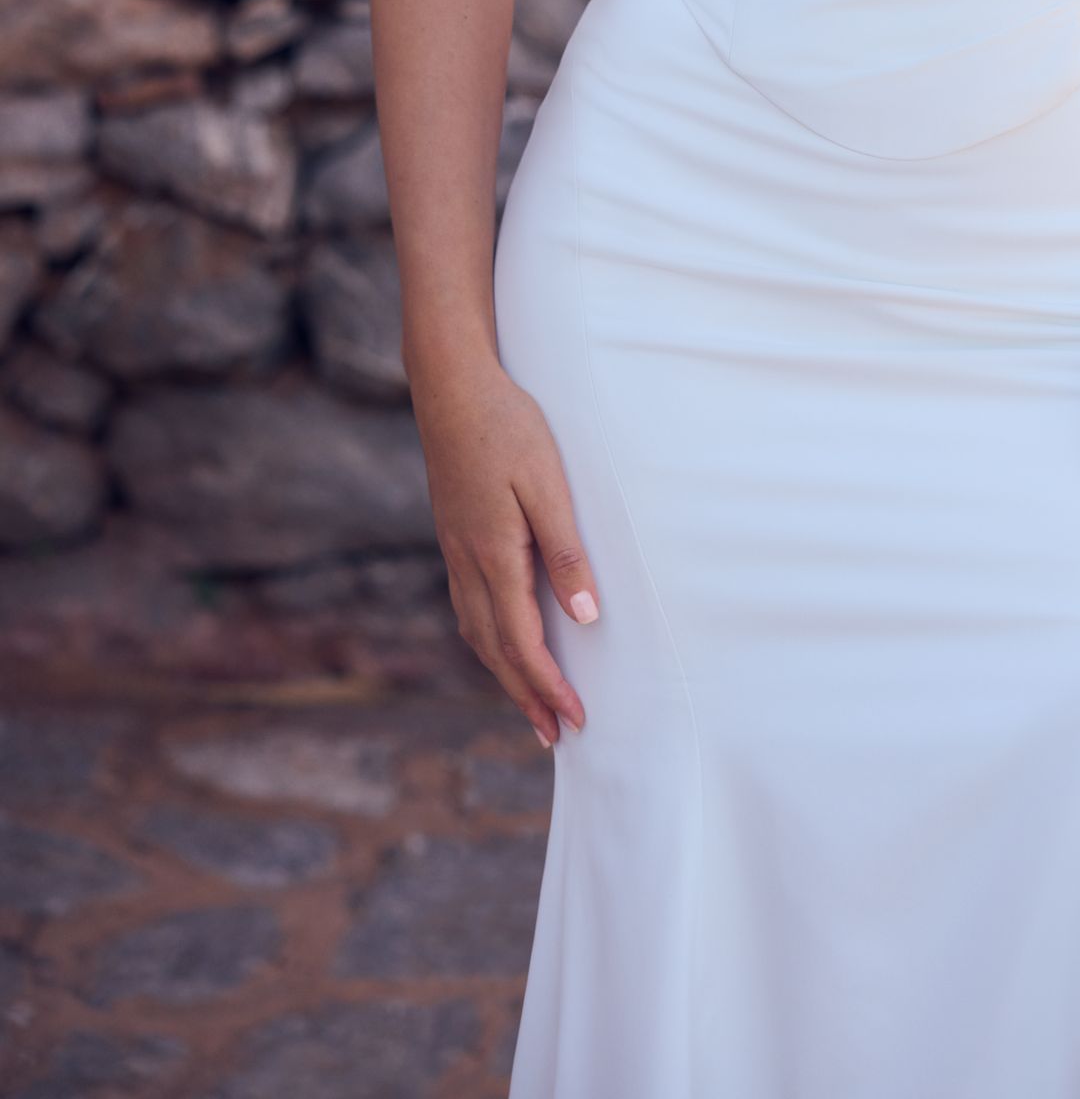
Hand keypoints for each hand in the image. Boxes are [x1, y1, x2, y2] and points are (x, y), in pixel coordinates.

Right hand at [411, 354, 600, 746]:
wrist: (451, 387)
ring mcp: (455, 550)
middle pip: (495, 650)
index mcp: (494, 555)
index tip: (574, 718)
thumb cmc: (507, 427)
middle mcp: (467, 563)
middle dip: (525, 695)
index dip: (548, 685)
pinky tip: (500, 641)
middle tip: (553, 735)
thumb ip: (565, 551)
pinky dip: (487, 639)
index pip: (522, 642)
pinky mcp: (453, 536)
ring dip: (504, 673)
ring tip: (530, 704)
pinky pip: (469, 606)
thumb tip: (585, 618)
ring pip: (477, 631)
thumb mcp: (547, 483)